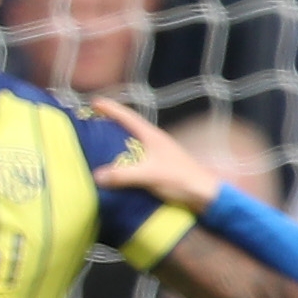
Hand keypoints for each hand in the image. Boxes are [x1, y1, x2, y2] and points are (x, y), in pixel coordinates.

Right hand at [83, 97, 223, 213]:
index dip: (111, 108)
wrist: (205, 195)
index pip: (128, 117)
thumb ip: (123, 175)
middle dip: (111, 121)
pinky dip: (124, 154)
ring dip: (118, 139)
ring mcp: (158, 153)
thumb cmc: (180, 179)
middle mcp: (155, 140)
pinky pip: (136, 155)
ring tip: (101, 141)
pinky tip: (117, 164)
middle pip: (130, 126)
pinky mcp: (159, 165)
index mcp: (152, 136)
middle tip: (93, 121)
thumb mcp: (149, 175)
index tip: (94, 103)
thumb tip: (96, 175)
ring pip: (134, 140)